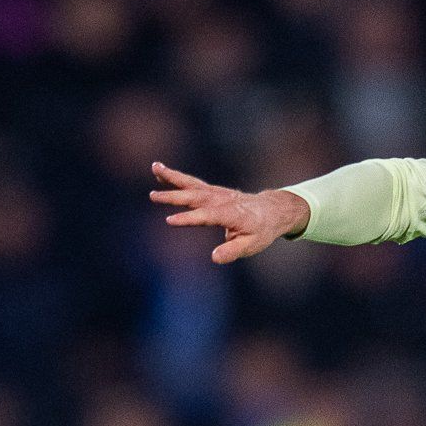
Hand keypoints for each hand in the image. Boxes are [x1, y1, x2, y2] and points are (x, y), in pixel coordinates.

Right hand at [150, 163, 308, 263]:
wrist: (272, 211)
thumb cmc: (261, 230)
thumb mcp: (251, 245)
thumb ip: (232, 251)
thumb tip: (214, 258)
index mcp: (231, 214)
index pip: (206, 216)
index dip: (188, 219)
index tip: (169, 220)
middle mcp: (221, 200)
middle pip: (195, 197)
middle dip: (174, 197)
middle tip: (153, 196)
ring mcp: (216, 193)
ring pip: (192, 184)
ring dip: (172, 177)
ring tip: (154, 167)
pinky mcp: (211, 190)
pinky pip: (191, 183)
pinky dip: (175, 177)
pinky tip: (158, 171)